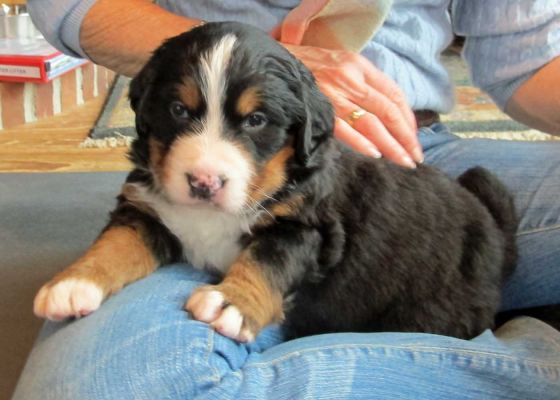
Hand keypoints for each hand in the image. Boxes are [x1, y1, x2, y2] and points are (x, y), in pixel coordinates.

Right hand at [284, 44, 422, 167]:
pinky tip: (375, 154)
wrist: (274, 62)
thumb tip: (380, 112)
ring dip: (391, 145)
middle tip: (415, 157)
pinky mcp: (319, 107)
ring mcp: (336, 94)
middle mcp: (351, 79)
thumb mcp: (340, 64)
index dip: (408, 119)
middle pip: (388, 111)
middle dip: (406, 137)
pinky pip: (345, 128)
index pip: (394, 94)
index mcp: (359, 66)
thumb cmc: (307, 66)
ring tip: (403, 162)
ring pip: (373, 123)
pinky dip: (362, 142)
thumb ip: (360, 83)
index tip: (414, 138)